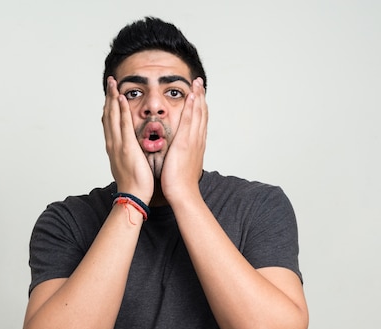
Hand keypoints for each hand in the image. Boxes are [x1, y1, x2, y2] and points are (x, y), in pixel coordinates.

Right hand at [102, 76, 153, 203]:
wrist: (133, 195)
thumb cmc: (134, 183)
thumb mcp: (128, 164)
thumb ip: (129, 153)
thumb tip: (131, 148)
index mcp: (113, 147)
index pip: (109, 123)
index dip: (109, 107)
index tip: (111, 95)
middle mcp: (112, 143)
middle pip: (108, 115)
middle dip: (109, 97)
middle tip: (110, 82)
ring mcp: (118, 144)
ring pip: (113, 116)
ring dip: (112, 98)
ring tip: (113, 84)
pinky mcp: (127, 146)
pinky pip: (123, 124)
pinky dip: (121, 110)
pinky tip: (121, 98)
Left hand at [161, 77, 207, 202]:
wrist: (183, 193)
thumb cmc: (180, 183)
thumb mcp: (182, 164)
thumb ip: (181, 155)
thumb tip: (179, 152)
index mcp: (195, 145)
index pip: (199, 121)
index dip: (200, 107)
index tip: (198, 95)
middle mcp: (197, 140)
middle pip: (202, 114)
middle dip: (201, 97)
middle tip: (200, 82)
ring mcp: (193, 141)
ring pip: (198, 114)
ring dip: (198, 97)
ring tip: (197, 83)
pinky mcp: (185, 143)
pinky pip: (189, 121)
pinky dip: (192, 107)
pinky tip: (191, 96)